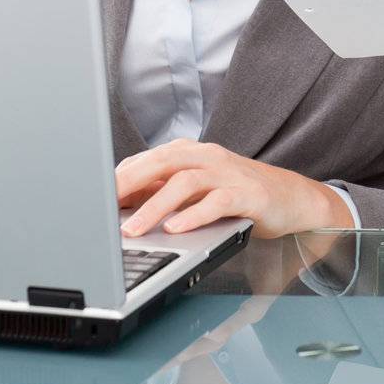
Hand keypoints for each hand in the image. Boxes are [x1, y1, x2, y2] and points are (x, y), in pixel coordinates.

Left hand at [116, 139, 354, 239]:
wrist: (290, 198)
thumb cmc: (236, 194)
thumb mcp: (196, 190)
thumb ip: (163, 191)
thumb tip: (120, 202)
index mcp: (190, 153)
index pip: (147, 160)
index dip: (119, 178)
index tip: (93, 197)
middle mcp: (207, 157)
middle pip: (161, 163)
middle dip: (129, 184)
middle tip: (103, 206)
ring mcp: (227, 174)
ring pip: (184, 182)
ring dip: (155, 206)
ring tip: (133, 228)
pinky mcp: (246, 194)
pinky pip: (216, 202)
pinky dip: (193, 215)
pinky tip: (175, 229)